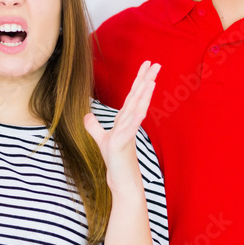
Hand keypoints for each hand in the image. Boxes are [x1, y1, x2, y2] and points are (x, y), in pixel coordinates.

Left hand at [84, 60, 160, 187]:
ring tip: (152, 78)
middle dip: (147, 79)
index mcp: (124, 119)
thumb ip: (94, 127)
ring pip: (138, 107)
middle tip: (156, 63)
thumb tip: (87, 115)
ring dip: (145, 93)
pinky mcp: (124, 141)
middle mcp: (129, 122)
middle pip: (138, 96)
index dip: (139, 79)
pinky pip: (132, 125)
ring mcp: (128, 130)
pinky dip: (137, 114)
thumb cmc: (115, 161)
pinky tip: (142, 106)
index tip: (147, 65)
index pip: (132, 95)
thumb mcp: (101, 140)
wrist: (121, 180)